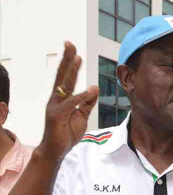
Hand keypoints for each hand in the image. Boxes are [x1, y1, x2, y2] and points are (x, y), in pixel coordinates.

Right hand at [39, 42, 98, 160]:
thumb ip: (87, 103)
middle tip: (70, 44)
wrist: (56, 150)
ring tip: (78, 59)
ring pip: (64, 86)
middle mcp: (56, 99)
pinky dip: (81, 97)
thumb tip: (95, 87)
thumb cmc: (67, 132)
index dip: (69, 63)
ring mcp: (55, 106)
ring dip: (71, 72)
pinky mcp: (57, 116)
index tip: (73, 49)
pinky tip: (89, 90)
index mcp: (62, 98)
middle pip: (62, 76)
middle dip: (67, 60)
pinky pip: (71, 104)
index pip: (65, 77)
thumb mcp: (81, 115)